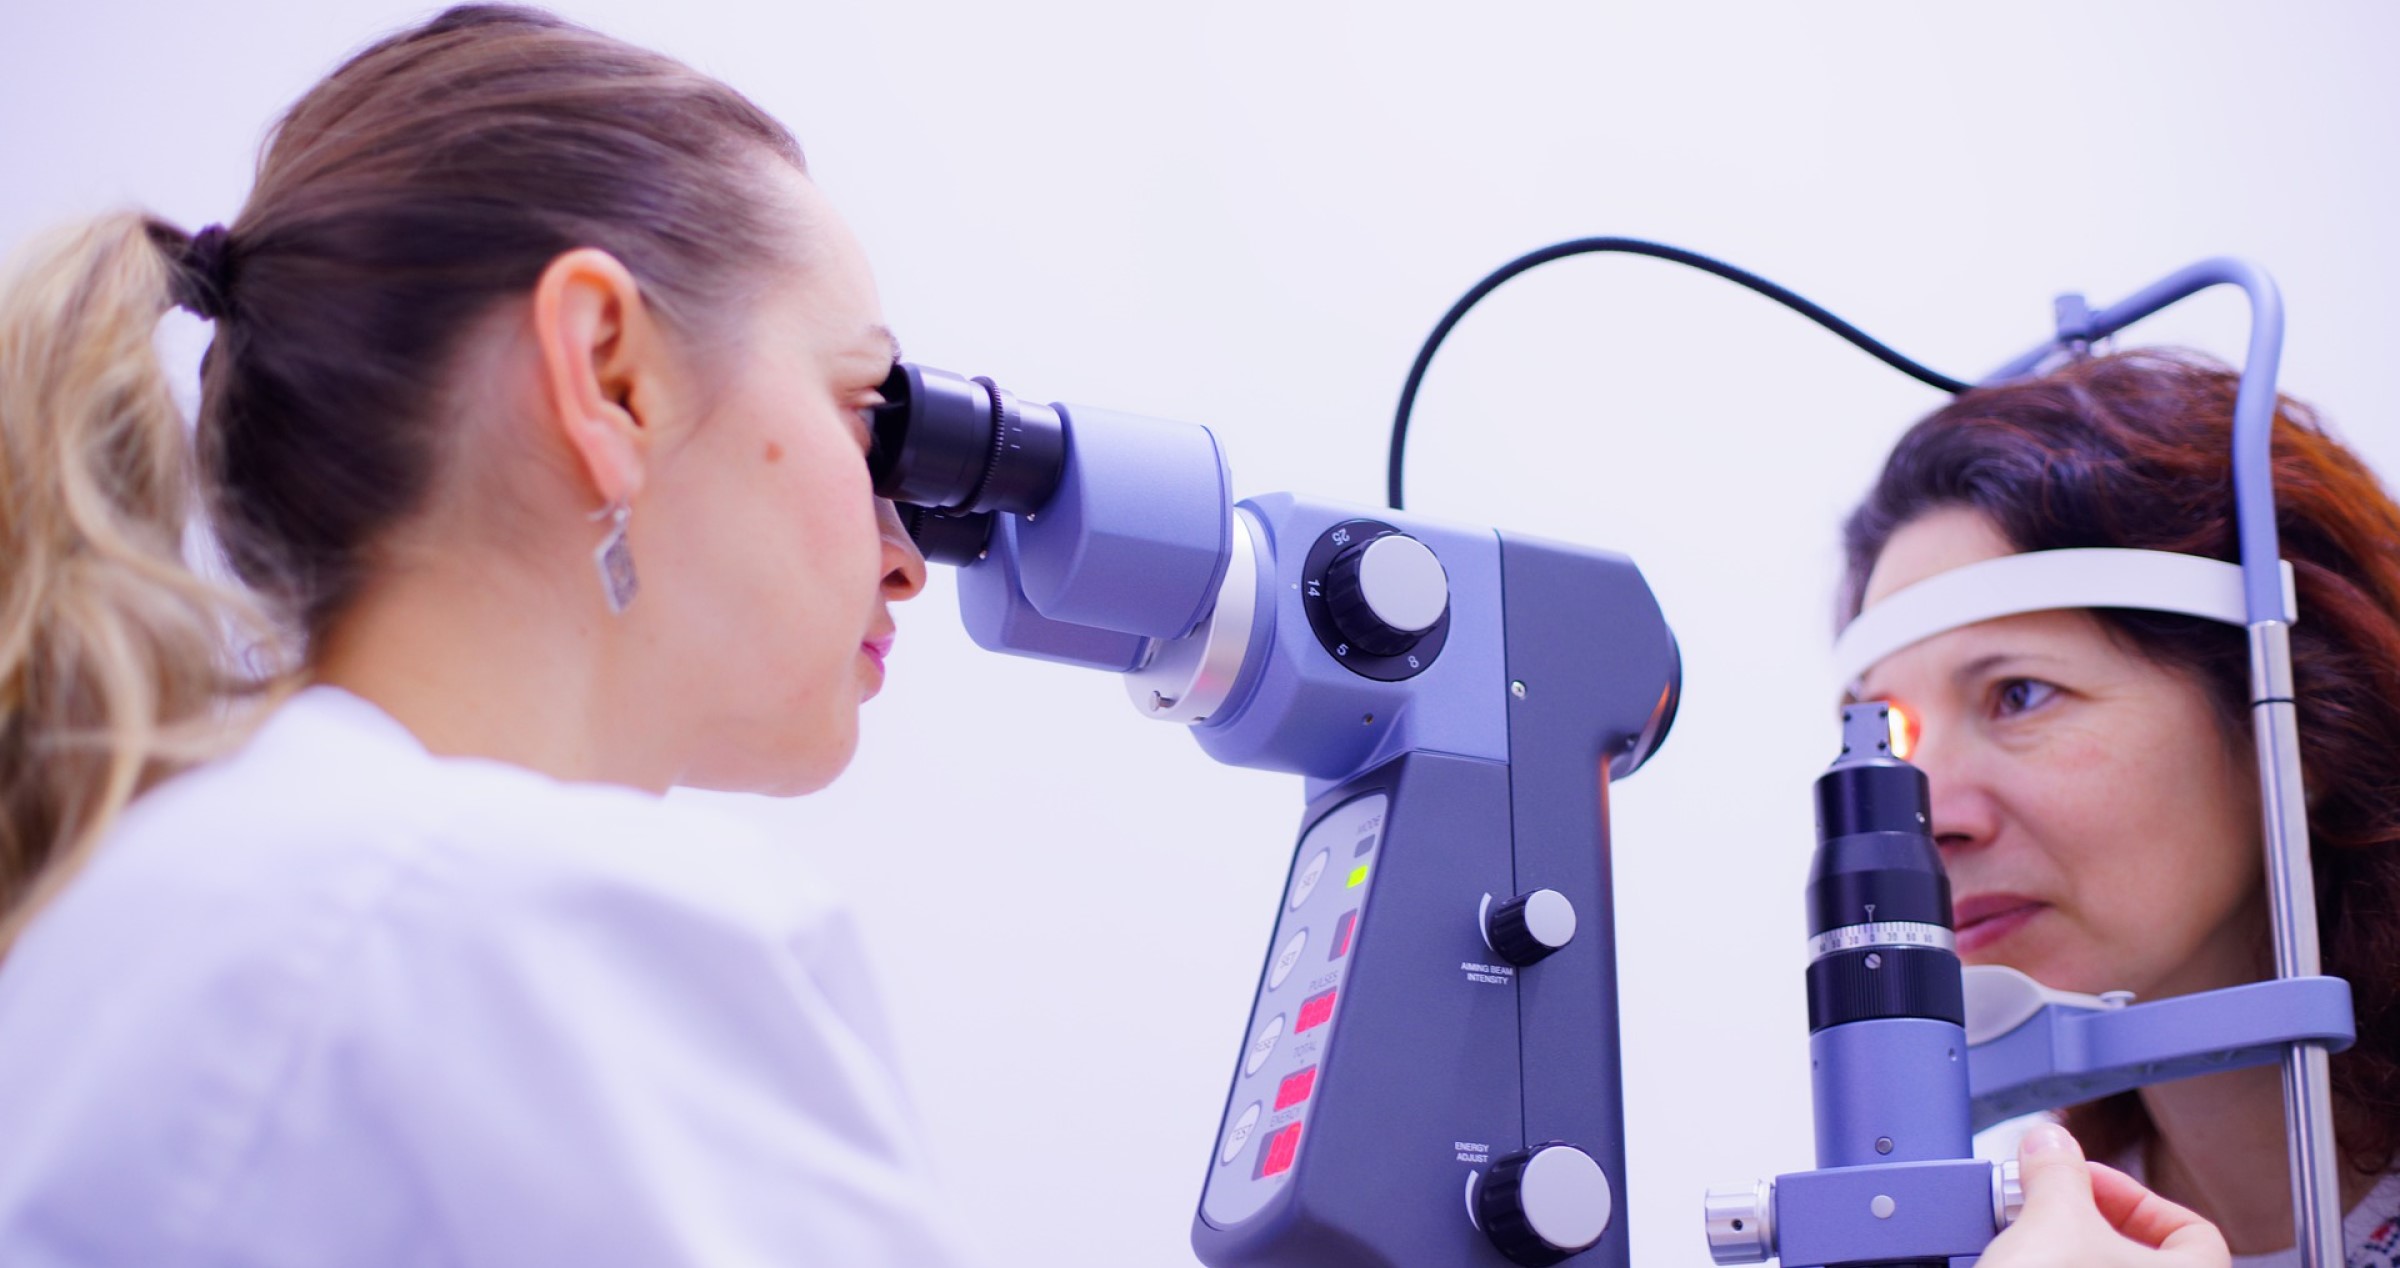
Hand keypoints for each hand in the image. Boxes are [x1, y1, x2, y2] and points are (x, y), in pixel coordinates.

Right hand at [1978, 1123, 2230, 1266]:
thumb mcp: (2053, 1219)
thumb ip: (2056, 1169)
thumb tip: (2048, 1143)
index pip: (2195, 1231)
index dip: (2138, 1197)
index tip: (2088, 1184)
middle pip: (2142, 1252)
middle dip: (2090, 1221)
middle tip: (2050, 1204)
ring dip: (2067, 1250)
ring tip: (2026, 1237)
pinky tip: (2015, 1264)